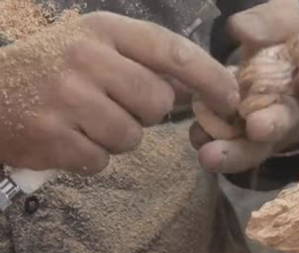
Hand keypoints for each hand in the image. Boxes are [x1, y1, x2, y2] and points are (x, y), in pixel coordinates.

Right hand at [0, 12, 237, 174]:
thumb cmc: (51, 67)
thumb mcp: (95, 46)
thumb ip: (144, 59)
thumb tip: (193, 86)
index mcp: (103, 30)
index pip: (172, 51)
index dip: (209, 76)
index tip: (231, 97)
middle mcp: (85, 58)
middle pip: (156, 102)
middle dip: (147, 112)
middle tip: (116, 104)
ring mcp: (66, 98)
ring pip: (131, 136)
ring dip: (118, 137)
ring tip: (87, 121)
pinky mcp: (52, 137)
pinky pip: (102, 160)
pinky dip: (92, 156)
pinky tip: (69, 138)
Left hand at [191, 0, 298, 172]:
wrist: (271, 65)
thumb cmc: (285, 42)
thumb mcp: (285, 21)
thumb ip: (273, 22)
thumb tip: (242, 28)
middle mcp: (295, 112)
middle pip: (287, 123)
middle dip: (272, 125)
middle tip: (257, 127)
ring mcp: (266, 129)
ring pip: (254, 147)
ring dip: (234, 152)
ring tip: (210, 155)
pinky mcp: (240, 136)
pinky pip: (226, 144)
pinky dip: (210, 140)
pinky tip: (197, 137)